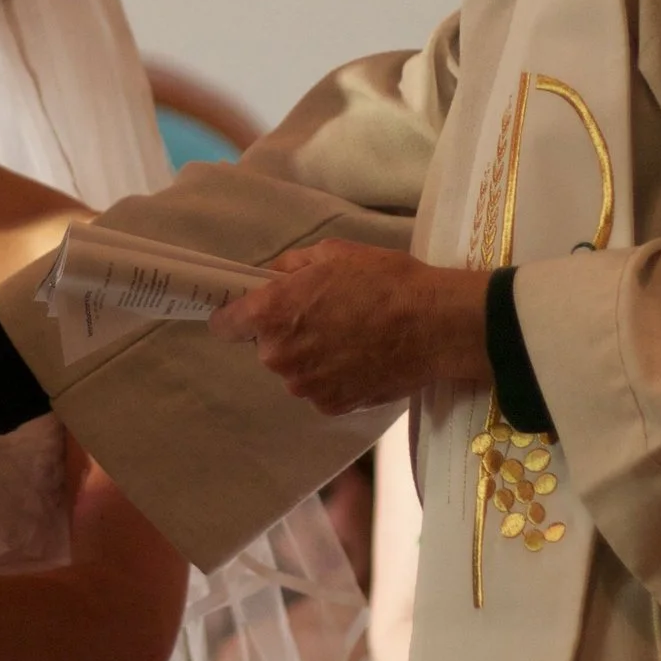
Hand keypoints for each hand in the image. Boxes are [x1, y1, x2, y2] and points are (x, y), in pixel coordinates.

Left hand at [209, 241, 486, 413]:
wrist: (435, 325)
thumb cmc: (384, 281)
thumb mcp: (334, 253)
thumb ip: (292, 266)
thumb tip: (274, 277)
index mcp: (272, 313)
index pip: (226, 324)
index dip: (237, 316)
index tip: (252, 312)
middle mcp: (280, 356)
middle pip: (266, 347)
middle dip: (287, 333)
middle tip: (325, 316)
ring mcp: (305, 386)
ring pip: (296, 370)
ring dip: (312, 357)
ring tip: (351, 338)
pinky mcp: (332, 407)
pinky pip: (321, 389)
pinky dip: (334, 377)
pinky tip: (362, 359)